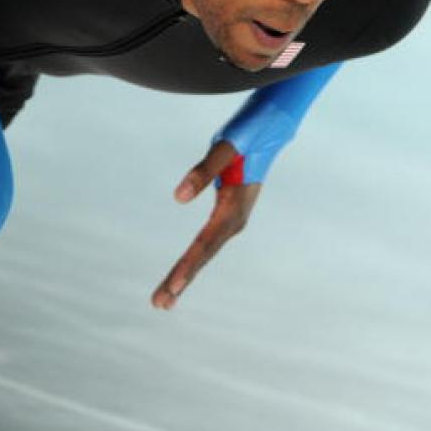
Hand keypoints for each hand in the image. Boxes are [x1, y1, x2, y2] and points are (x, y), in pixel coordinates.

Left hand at [151, 140, 260, 309]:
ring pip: (205, 251)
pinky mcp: (228, 213)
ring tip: (165, 298)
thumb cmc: (249, 133)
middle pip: (203, 255)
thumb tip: (178, 197)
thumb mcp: (225, 147)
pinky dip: (194, 258)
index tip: (172, 289)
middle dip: (181, 279)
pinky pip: (207, 242)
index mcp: (234, 208)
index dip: (187, 268)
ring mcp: (232, 219)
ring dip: (186, 273)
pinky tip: (184, 270)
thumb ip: (203, 171)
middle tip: (157, 303)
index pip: (204, 244)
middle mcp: (235, 220)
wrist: (272, 127)